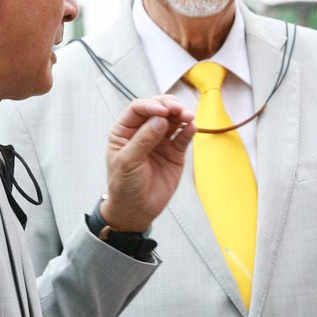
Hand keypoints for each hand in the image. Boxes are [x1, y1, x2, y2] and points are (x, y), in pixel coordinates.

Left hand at [100, 97, 196, 232]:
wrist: (136, 210)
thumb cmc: (124, 186)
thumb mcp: (127, 162)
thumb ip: (143, 140)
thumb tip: (160, 119)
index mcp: (125, 130)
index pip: (138, 109)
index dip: (151, 106)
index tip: (162, 112)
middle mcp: (143, 131)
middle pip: (158, 109)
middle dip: (169, 106)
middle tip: (178, 109)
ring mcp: (160, 140)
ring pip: (173, 120)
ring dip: (181, 115)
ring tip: (188, 117)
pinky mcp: (175, 152)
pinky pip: (183, 137)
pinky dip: (189, 130)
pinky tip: (192, 128)